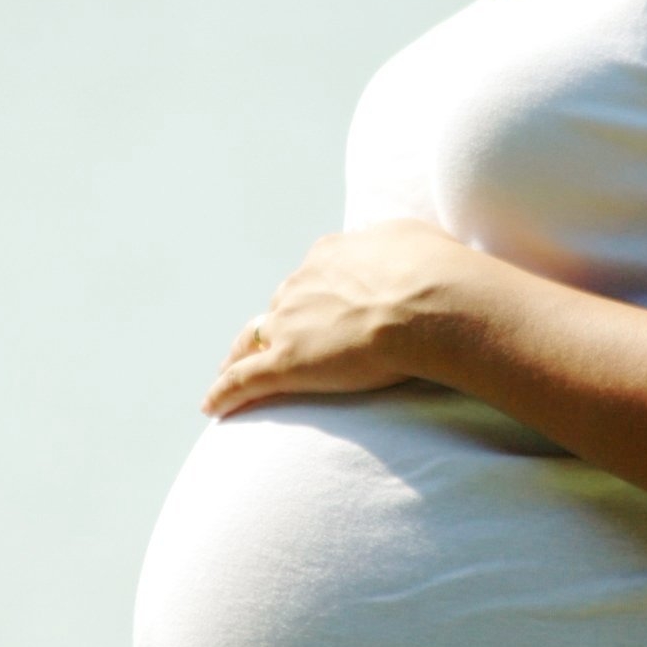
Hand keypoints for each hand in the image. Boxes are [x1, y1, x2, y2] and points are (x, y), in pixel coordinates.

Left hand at [201, 218, 466, 417]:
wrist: (429, 303)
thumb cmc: (435, 272)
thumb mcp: (412, 239)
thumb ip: (392, 246)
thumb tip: (397, 254)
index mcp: (330, 256)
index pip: (312, 276)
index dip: (312, 294)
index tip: (315, 307)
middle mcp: (302, 284)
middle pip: (280, 306)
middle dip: (278, 324)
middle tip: (277, 344)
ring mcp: (290, 324)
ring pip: (252, 340)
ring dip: (240, 355)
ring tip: (229, 374)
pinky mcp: (286, 363)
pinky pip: (243, 380)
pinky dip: (224, 393)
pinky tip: (211, 407)